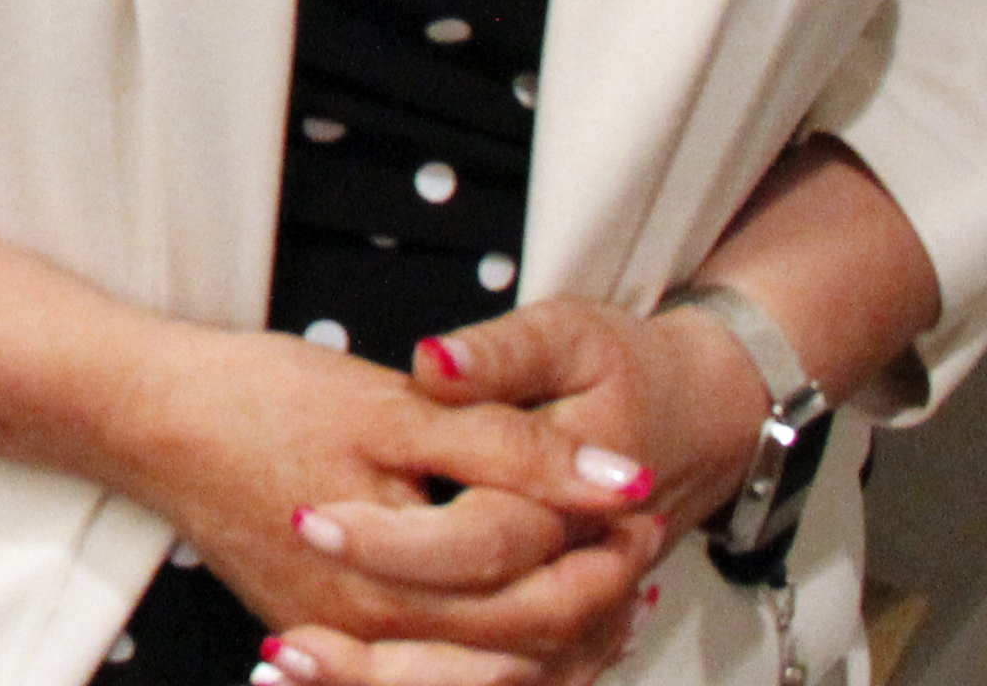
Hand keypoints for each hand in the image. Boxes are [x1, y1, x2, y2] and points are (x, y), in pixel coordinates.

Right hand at [110, 320, 658, 676]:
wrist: (147, 419)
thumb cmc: (259, 400)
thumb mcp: (392, 406)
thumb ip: (507, 449)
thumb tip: (621, 485)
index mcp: (396, 582)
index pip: (544, 600)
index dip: (607, 553)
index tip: (644, 500)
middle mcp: (373, 636)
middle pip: (526, 652)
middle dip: (596, 598)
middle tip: (638, 537)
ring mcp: (346, 644)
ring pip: (486, 677)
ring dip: (557, 635)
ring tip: (603, 576)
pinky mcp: (327, 635)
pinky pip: (433, 672)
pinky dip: (494, 649)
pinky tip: (525, 608)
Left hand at [258, 301, 757, 685]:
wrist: (703, 416)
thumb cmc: (627, 370)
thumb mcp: (568, 336)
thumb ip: (498, 358)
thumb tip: (433, 361)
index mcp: (586, 508)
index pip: (482, 541)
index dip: (391, 540)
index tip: (303, 519)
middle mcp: (595, 583)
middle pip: (484, 641)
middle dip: (378, 650)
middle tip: (284, 637)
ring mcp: (589, 625)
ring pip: (491, 683)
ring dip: (387, 685)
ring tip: (289, 666)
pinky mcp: (569, 642)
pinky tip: (327, 679)